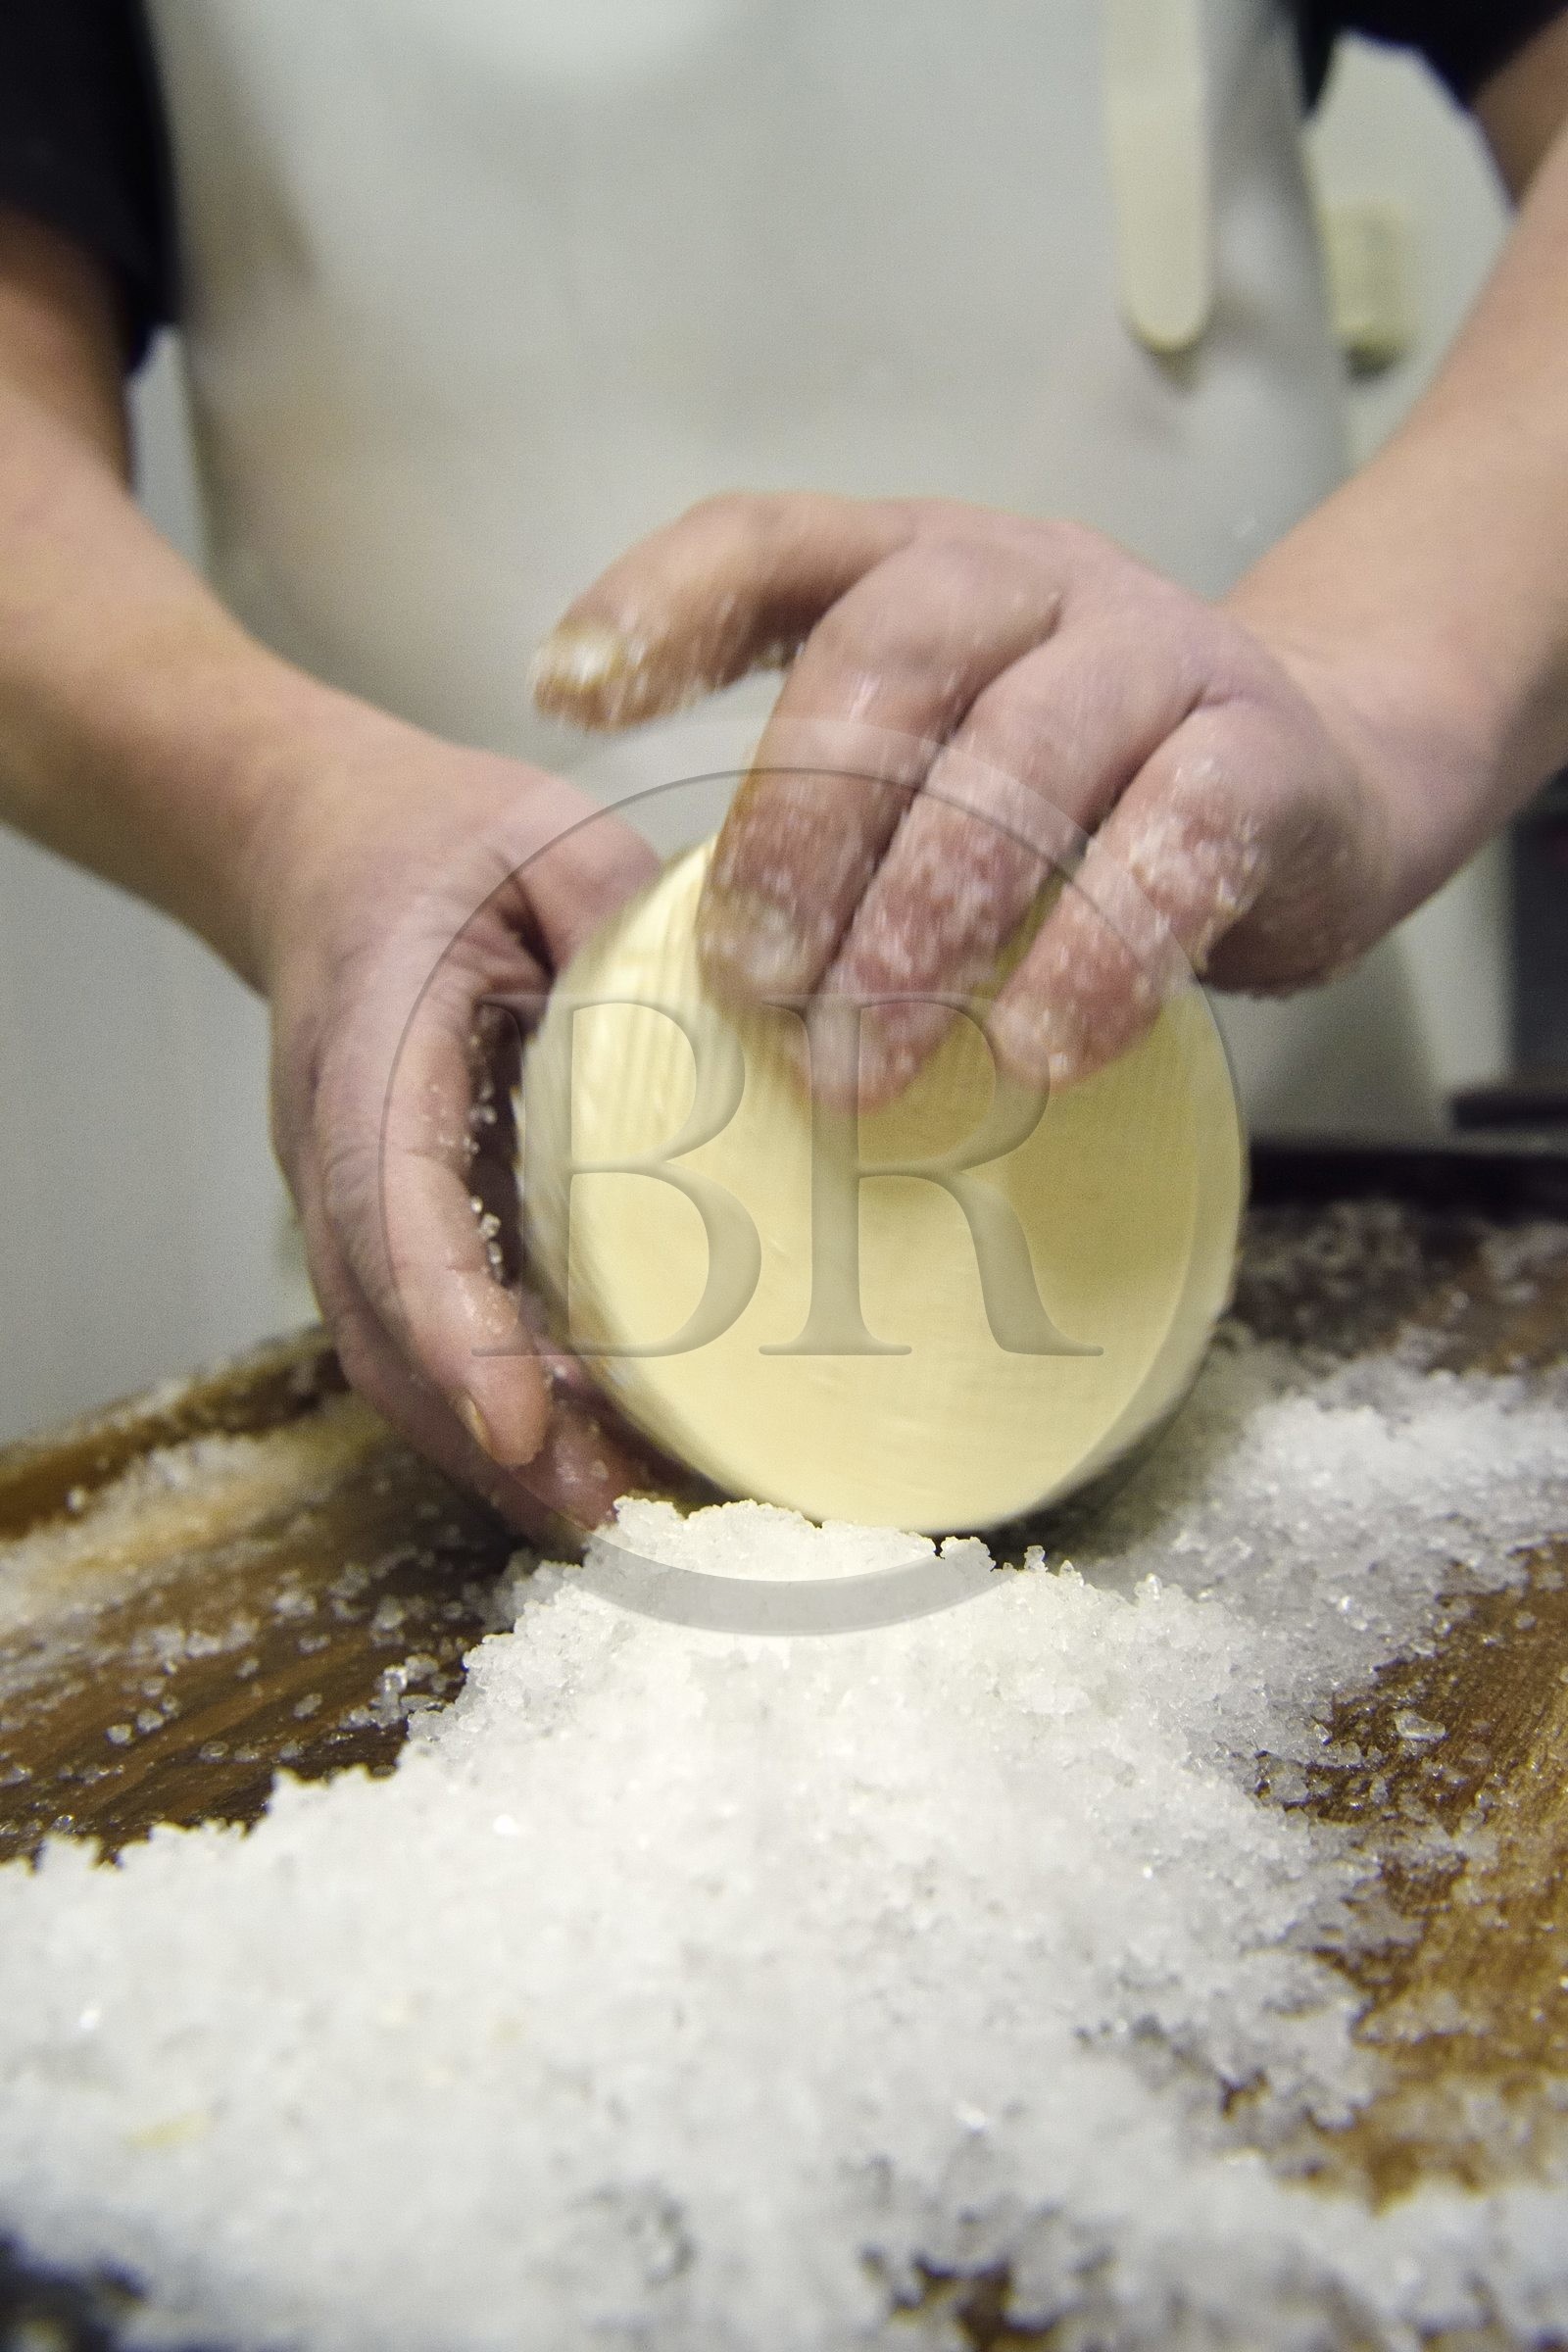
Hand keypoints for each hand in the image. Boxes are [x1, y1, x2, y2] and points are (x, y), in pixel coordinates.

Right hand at [249, 698, 662, 1540]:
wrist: (321, 845)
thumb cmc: (434, 842)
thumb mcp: (537, 836)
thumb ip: (624, 915)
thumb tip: (764, 998)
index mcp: (371, 1045)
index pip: (390, 1207)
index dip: (454, 1323)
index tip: (521, 1418)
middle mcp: (339, 1147)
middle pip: (381, 1329)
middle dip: (486, 1437)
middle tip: (611, 1511)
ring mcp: (353, 1199)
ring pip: (393, 1357)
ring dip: (495, 1448)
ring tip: (621, 1511)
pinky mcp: (394, 1226)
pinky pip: (426, 1336)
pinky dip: (497, 1406)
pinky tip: (593, 1448)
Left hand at [532, 494, 1428, 1105]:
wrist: (1321, 781)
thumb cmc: (1079, 795)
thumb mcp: (939, 766)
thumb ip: (831, 820)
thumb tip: (696, 976)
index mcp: (920, 567)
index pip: (772, 539)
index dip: (663, 602)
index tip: (568, 694)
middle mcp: (1033, 580)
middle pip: (890, 653)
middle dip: (802, 824)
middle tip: (751, 980)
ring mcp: (1157, 651)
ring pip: (1023, 750)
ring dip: (925, 917)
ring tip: (862, 1064)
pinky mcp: (1261, 752)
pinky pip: (1174, 842)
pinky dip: (1094, 956)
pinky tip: (1034, 1049)